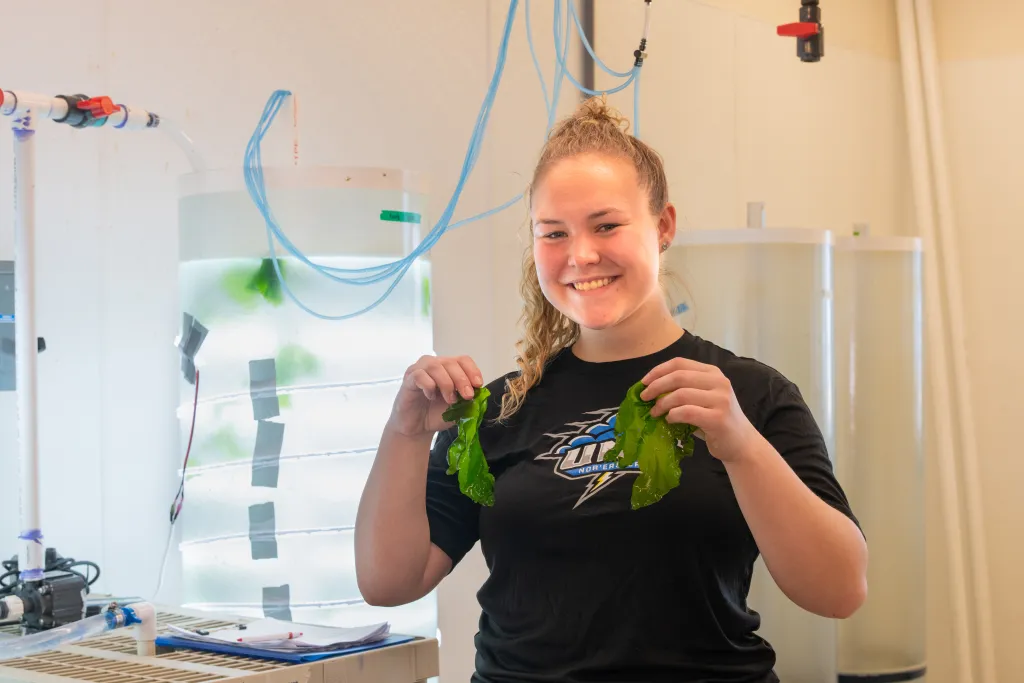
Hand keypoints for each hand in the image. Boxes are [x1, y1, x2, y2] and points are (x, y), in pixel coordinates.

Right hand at [387, 355, 484, 439]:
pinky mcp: (408, 380)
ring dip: (446, 383)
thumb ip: (468, 399)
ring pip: (435, 366)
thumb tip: (479, 393)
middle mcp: (434, 365)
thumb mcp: (459, 407)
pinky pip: (419, 375)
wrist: (418, 428)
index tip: (478, 385)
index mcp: (448, 369)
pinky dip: (429, 386)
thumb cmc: (437, 414)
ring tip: (450, 400)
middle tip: (467, 396)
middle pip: (451, 362)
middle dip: (462, 380)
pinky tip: (431, 397)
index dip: (472, 370)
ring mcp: (419, 370)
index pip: (463, 360)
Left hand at [640, 357, 759, 463]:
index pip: (680, 363)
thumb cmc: (715, 420)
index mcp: (713, 372)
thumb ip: (682, 389)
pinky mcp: (718, 418)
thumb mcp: (702, 398)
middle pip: (678, 376)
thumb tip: (650, 389)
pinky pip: (687, 412)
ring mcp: (721, 399)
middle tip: (644, 397)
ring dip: (662, 404)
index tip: (644, 382)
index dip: (658, 370)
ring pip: (681, 394)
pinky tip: (669, 420)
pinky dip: (673, 415)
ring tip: (654, 413)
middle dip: (656, 386)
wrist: (741, 443)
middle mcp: (719, 382)